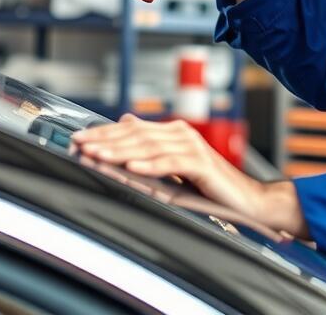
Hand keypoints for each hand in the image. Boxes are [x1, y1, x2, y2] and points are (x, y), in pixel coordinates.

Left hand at [70, 114, 307, 237]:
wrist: (248, 201)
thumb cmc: (209, 189)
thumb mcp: (173, 168)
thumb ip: (151, 148)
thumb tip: (124, 124)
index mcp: (172, 132)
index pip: (130, 129)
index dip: (103, 133)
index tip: (77, 139)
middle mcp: (181, 134)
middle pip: (136, 135)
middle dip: (104, 140)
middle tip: (79, 145)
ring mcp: (193, 147)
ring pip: (149, 146)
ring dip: (120, 151)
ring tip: (97, 155)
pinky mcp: (203, 164)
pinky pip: (171, 163)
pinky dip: (150, 165)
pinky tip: (132, 167)